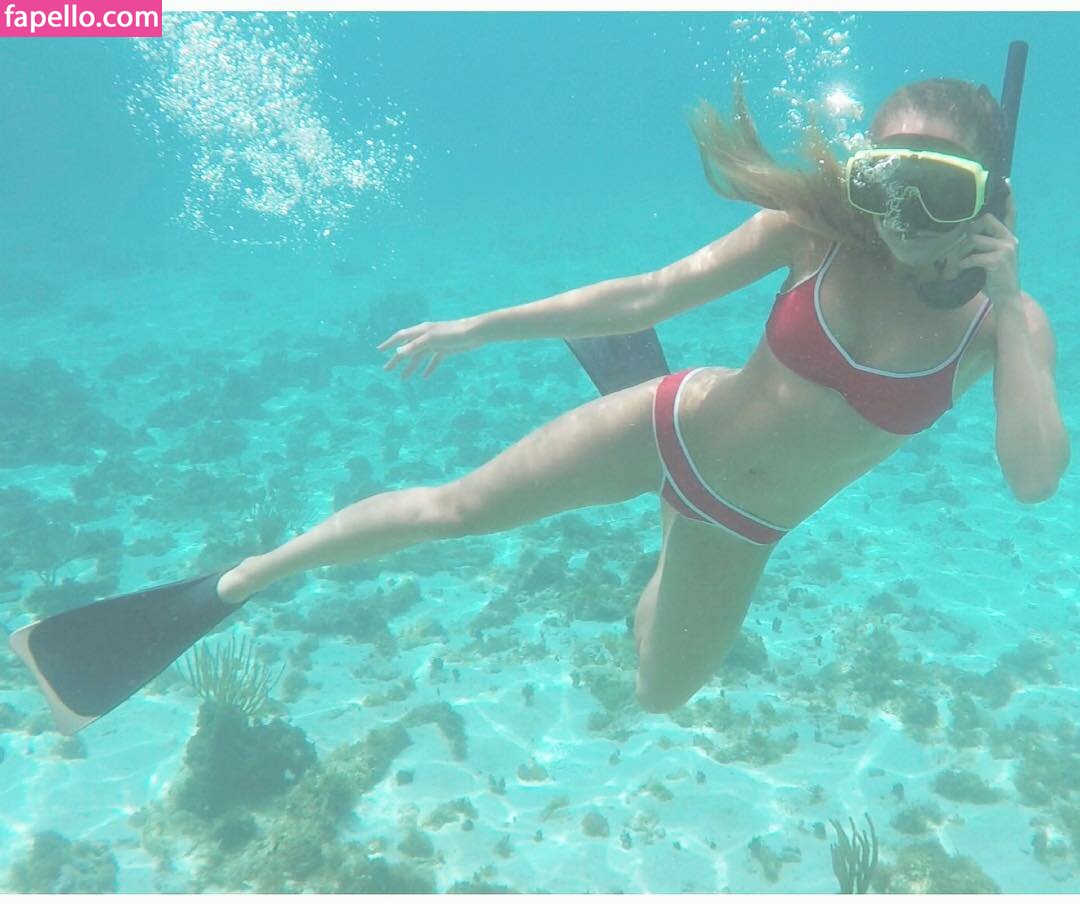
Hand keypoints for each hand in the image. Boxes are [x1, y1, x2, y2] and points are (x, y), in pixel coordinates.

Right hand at [377, 317, 482, 378]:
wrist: (474, 333)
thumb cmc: (453, 333)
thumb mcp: (432, 339)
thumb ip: (415, 346)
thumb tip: (398, 353)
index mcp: (421, 331)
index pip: (401, 337)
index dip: (390, 343)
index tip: (379, 351)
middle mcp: (426, 337)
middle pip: (408, 349)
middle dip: (397, 360)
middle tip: (387, 370)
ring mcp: (436, 344)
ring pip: (419, 357)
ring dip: (411, 367)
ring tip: (403, 379)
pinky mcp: (445, 351)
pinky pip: (434, 361)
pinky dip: (428, 368)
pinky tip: (424, 377)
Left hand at [956, 183, 1020, 305]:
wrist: (1006, 297)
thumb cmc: (993, 277)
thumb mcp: (989, 257)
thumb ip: (982, 244)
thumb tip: (962, 234)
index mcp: (1009, 236)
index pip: (1010, 213)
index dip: (1008, 198)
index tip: (1006, 182)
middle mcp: (1010, 239)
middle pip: (985, 220)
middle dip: (969, 230)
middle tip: (960, 245)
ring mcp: (1006, 248)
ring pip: (974, 239)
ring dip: (961, 251)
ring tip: (958, 262)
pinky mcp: (998, 259)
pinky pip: (972, 256)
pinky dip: (963, 264)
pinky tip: (963, 270)